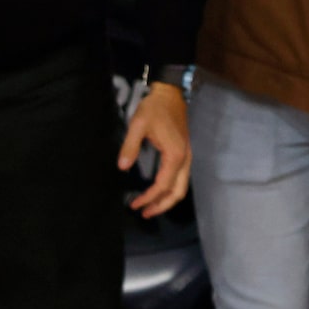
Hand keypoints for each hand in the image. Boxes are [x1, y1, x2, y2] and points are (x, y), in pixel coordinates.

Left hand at [120, 82, 191, 216]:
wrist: (170, 95)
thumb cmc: (154, 109)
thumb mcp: (138, 125)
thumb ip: (130, 146)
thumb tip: (122, 167)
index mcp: (175, 155)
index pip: (163, 185)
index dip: (149, 197)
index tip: (134, 204)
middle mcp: (184, 160)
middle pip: (178, 192)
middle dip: (162, 205)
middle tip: (143, 213)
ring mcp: (186, 158)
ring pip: (181, 187)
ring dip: (167, 200)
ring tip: (150, 207)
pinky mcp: (183, 155)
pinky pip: (180, 180)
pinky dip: (170, 190)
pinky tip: (158, 191)